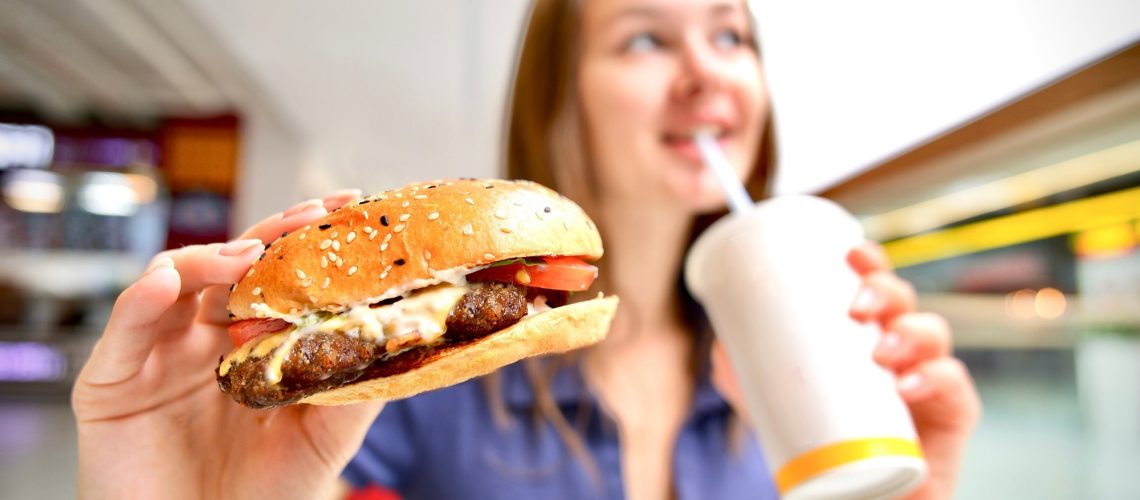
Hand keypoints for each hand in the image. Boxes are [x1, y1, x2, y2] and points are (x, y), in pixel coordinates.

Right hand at [72, 190, 381, 499]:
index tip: (346, 208)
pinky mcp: (109, 384)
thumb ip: (354, 387)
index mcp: (250, 346)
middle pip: (230, 267)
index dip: (305, 241)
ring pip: (173, 281)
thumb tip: (403, 336)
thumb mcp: (322, 438)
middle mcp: (203, 341)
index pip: (277, 278)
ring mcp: (156, 357)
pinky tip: (168, 282)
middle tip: (309, 215)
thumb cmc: (263, 499)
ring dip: (211, 258)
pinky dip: (141, 298)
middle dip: (270, 236)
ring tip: (246, 256)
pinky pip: (122, 329)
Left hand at [710, 242, 980, 499]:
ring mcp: (930, 376)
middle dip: (885, 290)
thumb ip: (745, 377)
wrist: (858, 495)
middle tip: (856, 306)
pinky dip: (935, 378)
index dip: (868, 262)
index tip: (849, 252)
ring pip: (933, 334)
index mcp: (866, 333)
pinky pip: (955, 386)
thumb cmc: (823, 440)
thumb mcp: (776, 406)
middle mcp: (901, 346)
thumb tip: (720, 346)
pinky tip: (907, 385)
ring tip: (880, 351)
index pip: (873, 285)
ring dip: (909, 332)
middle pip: (903, 300)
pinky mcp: (952, 413)